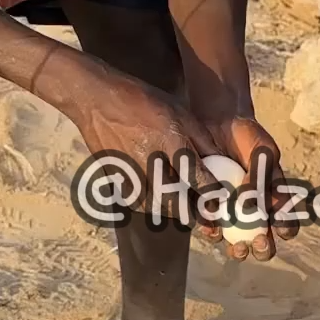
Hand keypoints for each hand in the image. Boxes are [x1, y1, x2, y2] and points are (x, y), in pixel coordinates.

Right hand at [69, 66, 222, 211]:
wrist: (96, 100)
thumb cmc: (143, 101)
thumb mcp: (180, 113)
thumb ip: (201, 139)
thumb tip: (222, 161)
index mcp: (168, 139)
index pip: (193, 174)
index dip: (209, 193)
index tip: (219, 203)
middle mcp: (148, 158)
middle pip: (173, 198)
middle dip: (192, 213)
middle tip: (206, 219)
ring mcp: (128, 170)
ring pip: (154, 205)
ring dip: (173, 213)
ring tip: (187, 214)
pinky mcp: (114, 177)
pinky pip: (136, 202)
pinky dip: (151, 208)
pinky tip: (161, 205)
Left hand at [198, 115, 296, 263]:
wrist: (218, 124)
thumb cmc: (248, 138)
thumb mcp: (263, 152)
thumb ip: (261, 176)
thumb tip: (253, 204)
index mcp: (275, 199)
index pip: (286, 222)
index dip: (286, 229)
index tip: (279, 228)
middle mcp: (255, 211)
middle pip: (263, 240)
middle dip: (263, 248)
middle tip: (258, 242)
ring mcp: (231, 213)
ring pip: (237, 241)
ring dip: (239, 249)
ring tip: (236, 246)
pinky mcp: (209, 208)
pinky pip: (211, 227)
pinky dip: (212, 231)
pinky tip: (211, 229)